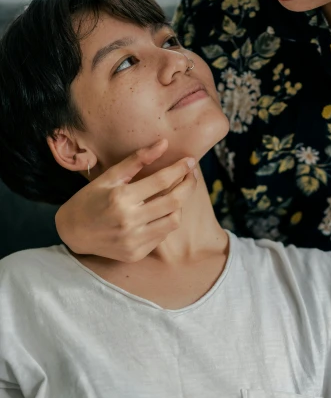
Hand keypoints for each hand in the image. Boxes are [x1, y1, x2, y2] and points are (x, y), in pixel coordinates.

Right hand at [55, 140, 198, 261]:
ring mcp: (134, 240)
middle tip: (192, 176)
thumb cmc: (90, 200)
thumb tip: (164, 144)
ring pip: (173, 221)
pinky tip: (158, 213)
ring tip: (173, 195)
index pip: (162, 180)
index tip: (190, 161)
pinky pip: (162, 235)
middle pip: (174, 201)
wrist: (72, 232)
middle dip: (189, 185)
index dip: (180, 169)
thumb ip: (137, 160)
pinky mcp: (136, 253)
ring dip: (179, 205)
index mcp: (121, 198)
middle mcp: (129, 221)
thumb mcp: (109, 176)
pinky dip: (165, 221)